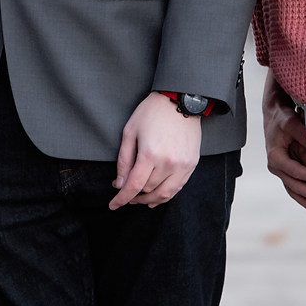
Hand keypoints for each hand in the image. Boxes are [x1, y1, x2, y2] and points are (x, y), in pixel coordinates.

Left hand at [110, 92, 199, 208]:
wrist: (179, 100)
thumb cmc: (151, 113)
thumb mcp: (129, 132)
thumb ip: (124, 161)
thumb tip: (120, 184)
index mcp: (150, 154)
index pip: (134, 186)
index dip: (121, 198)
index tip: (113, 205)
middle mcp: (168, 163)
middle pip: (148, 190)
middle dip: (133, 196)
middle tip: (123, 193)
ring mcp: (183, 165)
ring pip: (164, 194)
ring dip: (149, 200)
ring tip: (138, 200)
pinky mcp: (192, 164)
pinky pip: (178, 187)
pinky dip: (166, 195)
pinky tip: (156, 197)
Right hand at [262, 72, 305, 220]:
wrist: (276, 115)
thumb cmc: (282, 117)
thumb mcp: (289, 121)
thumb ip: (301, 133)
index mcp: (276, 158)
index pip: (295, 172)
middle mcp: (280, 169)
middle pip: (301, 188)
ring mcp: (286, 174)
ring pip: (303, 194)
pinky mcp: (294, 174)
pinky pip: (302, 193)